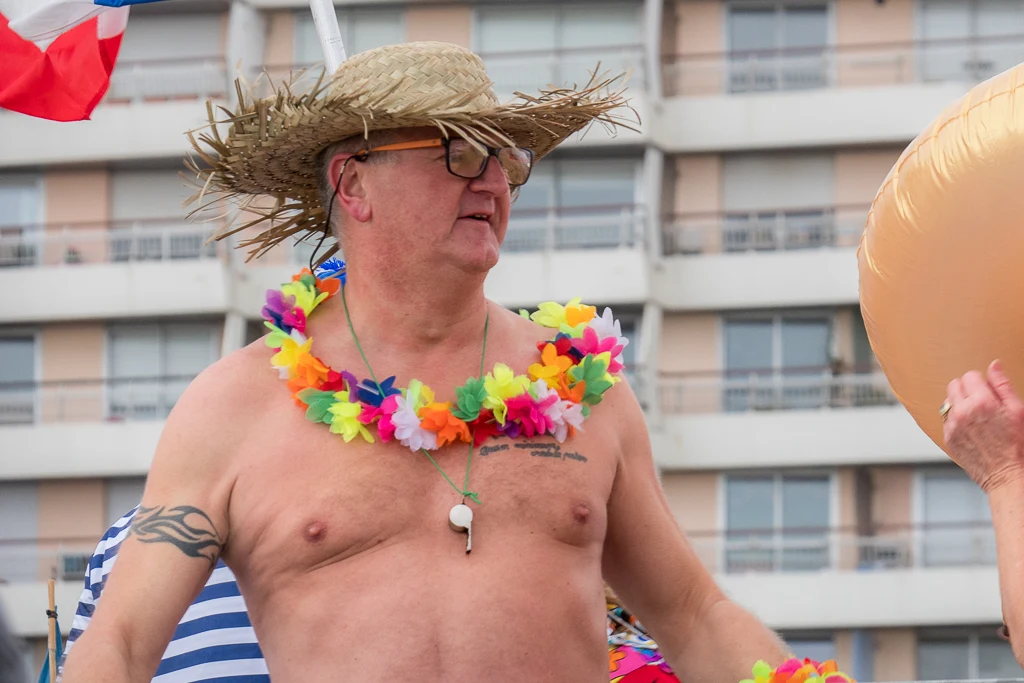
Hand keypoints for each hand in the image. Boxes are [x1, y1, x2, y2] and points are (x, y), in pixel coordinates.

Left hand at [943, 360, 1023, 493]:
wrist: (1007, 475)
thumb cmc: (1018, 445)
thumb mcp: (1018, 411)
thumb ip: (1002, 385)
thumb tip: (994, 365)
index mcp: (981, 402)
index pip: (970, 376)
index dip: (981, 382)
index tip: (989, 392)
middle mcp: (962, 412)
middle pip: (954, 385)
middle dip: (968, 389)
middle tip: (983, 402)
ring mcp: (952, 426)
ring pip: (949, 401)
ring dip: (960, 403)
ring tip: (978, 417)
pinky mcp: (948, 438)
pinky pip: (947, 419)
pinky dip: (956, 420)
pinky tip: (973, 429)